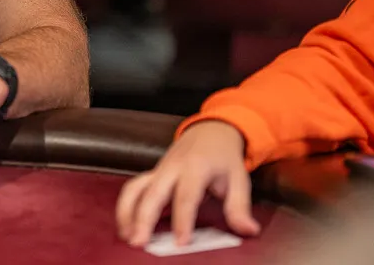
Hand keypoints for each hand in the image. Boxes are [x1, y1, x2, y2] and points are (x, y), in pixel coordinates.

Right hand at [115, 120, 260, 247]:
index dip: (182, 219)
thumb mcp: (239, 179)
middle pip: (153, 192)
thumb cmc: (223, 157)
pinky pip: (132, 189)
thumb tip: (248, 230)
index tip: (180, 241)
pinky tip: (126, 226)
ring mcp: (158, 170)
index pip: (186, 195)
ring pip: (135, 188)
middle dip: (143, 218)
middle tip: (139, 242)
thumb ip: (240, 206)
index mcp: (196, 166)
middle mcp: (172, 167)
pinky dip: (125, 207)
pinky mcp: (151, 175)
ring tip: (127, 237)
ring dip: (127, 212)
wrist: (210, 131)